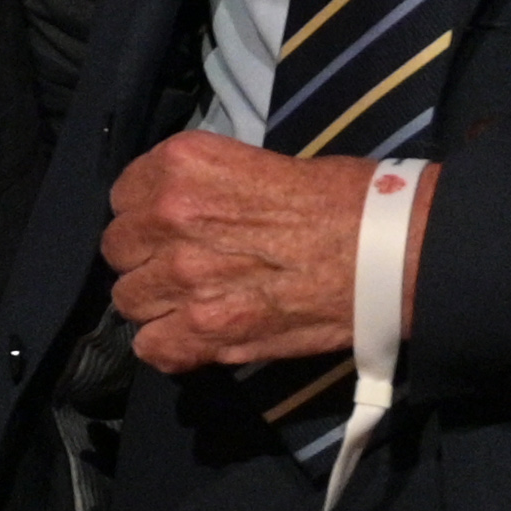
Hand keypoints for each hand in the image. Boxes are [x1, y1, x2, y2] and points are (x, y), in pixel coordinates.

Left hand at [101, 131, 419, 373]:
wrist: (391, 252)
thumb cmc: (344, 199)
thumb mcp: (260, 162)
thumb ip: (206, 188)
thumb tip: (180, 209)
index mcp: (184, 165)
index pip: (122, 196)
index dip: (144, 215)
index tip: (169, 226)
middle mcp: (171, 217)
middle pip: (119, 250)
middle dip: (145, 259)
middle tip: (184, 265)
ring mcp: (184, 278)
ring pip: (129, 301)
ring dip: (156, 304)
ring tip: (193, 302)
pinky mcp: (207, 332)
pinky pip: (153, 348)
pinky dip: (169, 347)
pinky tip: (193, 337)